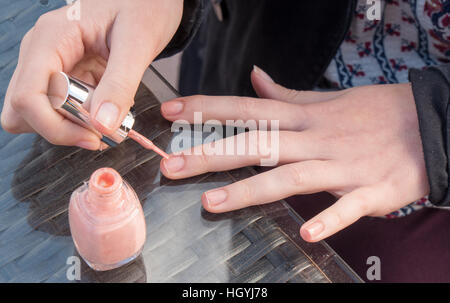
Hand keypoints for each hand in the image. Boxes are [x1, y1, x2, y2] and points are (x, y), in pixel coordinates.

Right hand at [1, 0, 182, 149]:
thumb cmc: (143, 6)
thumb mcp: (137, 43)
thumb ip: (120, 85)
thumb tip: (102, 124)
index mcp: (52, 37)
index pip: (27, 95)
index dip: (55, 126)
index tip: (93, 136)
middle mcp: (43, 51)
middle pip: (23, 109)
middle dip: (60, 128)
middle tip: (100, 130)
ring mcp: (53, 63)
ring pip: (39, 112)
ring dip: (71, 125)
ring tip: (108, 118)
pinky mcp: (68, 74)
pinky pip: (62, 107)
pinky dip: (82, 118)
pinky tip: (107, 110)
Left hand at [160, 66, 429, 241]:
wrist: (431, 125)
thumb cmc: (375, 113)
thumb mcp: (328, 100)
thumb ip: (287, 96)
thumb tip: (256, 78)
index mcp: (306, 118)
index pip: (248, 110)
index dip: (208, 110)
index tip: (171, 112)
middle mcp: (317, 140)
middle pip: (258, 145)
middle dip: (213, 154)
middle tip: (172, 165)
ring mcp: (343, 167)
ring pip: (291, 177)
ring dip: (251, 189)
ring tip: (211, 202)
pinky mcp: (372, 191)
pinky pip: (348, 207)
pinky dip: (329, 218)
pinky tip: (306, 233)